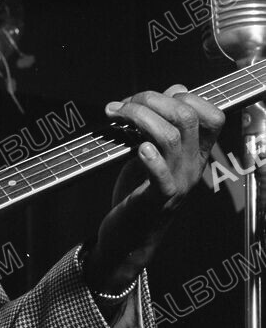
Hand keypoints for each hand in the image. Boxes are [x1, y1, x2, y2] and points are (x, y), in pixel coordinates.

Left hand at [83, 85, 224, 293]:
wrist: (128, 235)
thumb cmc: (138, 190)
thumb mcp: (153, 152)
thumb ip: (162, 125)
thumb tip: (170, 91)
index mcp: (195, 153)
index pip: (211, 114)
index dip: (182, 96)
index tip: (147, 99)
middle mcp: (191, 166)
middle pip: (187, 117)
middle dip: (151, 100)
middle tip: (122, 105)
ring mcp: (177, 183)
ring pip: (170, 137)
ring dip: (139, 118)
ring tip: (116, 116)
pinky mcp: (157, 200)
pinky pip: (163, 177)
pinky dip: (150, 159)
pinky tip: (137, 149)